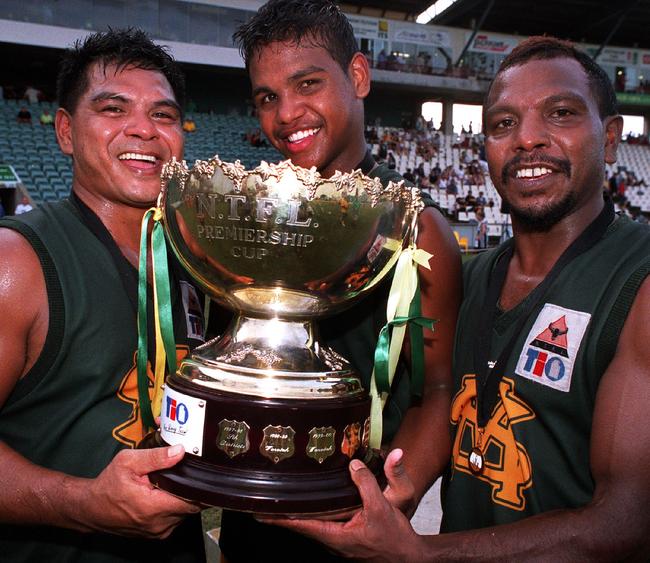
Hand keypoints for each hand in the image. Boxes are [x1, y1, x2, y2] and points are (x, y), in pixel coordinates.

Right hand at [80, 445, 199, 537]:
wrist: (91, 508)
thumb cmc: (108, 485)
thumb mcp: (128, 462)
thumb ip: (156, 457)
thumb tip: (179, 451)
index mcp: (153, 507)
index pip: (192, 501)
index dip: (200, 487)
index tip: (201, 474)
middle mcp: (159, 524)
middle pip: (191, 506)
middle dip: (192, 489)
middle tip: (184, 474)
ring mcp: (158, 531)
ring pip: (185, 513)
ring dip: (182, 498)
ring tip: (171, 483)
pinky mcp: (157, 534)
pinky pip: (176, 518)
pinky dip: (175, 506)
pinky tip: (165, 494)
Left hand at [266, 458, 422, 561]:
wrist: (408, 556)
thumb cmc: (395, 539)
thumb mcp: (382, 507)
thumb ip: (366, 485)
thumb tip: (353, 465)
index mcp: (336, 536)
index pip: (301, 525)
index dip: (280, 518)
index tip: (260, 512)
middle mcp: (333, 539)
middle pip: (302, 524)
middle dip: (283, 513)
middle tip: (264, 502)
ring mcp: (339, 538)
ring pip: (314, 523)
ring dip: (299, 512)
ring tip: (282, 499)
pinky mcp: (347, 535)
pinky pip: (326, 521)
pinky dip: (315, 511)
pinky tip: (314, 502)